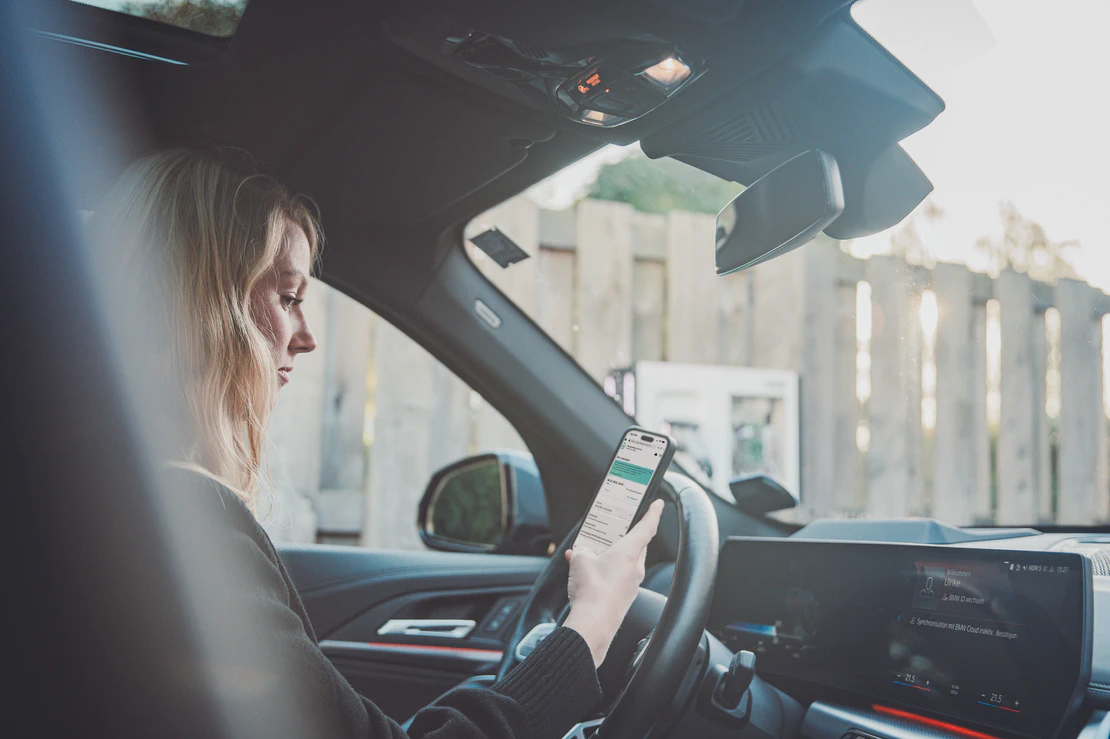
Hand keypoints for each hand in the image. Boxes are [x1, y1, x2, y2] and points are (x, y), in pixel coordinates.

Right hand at [562, 499, 664, 666]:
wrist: (593, 625)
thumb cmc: (592, 592)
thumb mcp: (580, 560)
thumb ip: (581, 550)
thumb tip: (580, 552)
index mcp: (628, 552)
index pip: (647, 527)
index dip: (653, 513)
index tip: (657, 504)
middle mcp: (634, 567)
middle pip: (636, 545)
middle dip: (624, 537)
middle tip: (614, 529)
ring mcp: (631, 584)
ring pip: (626, 562)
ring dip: (612, 556)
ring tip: (591, 553)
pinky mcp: (624, 597)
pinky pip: (619, 577)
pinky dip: (607, 571)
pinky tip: (589, 573)